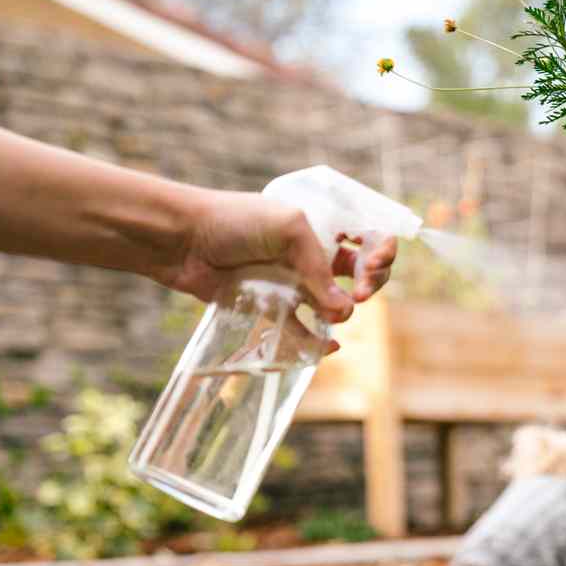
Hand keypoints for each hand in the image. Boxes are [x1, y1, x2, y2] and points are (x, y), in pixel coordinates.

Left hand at [156, 188, 397, 322]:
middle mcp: (313, 256)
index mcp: (323, 227)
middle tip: (362, 293)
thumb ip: (319, 267)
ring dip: (342, 313)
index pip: (369, 240)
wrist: (184, 240)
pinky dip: (316, 342)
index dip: (381, 253)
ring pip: (334, 307)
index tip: (373, 263)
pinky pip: (302, 332)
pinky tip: (327, 345)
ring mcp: (294, 284)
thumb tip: (342, 311)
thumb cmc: (235, 220)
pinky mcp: (272, 309)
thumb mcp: (288, 227)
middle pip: (362, 275)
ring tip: (334, 315)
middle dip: (372, 284)